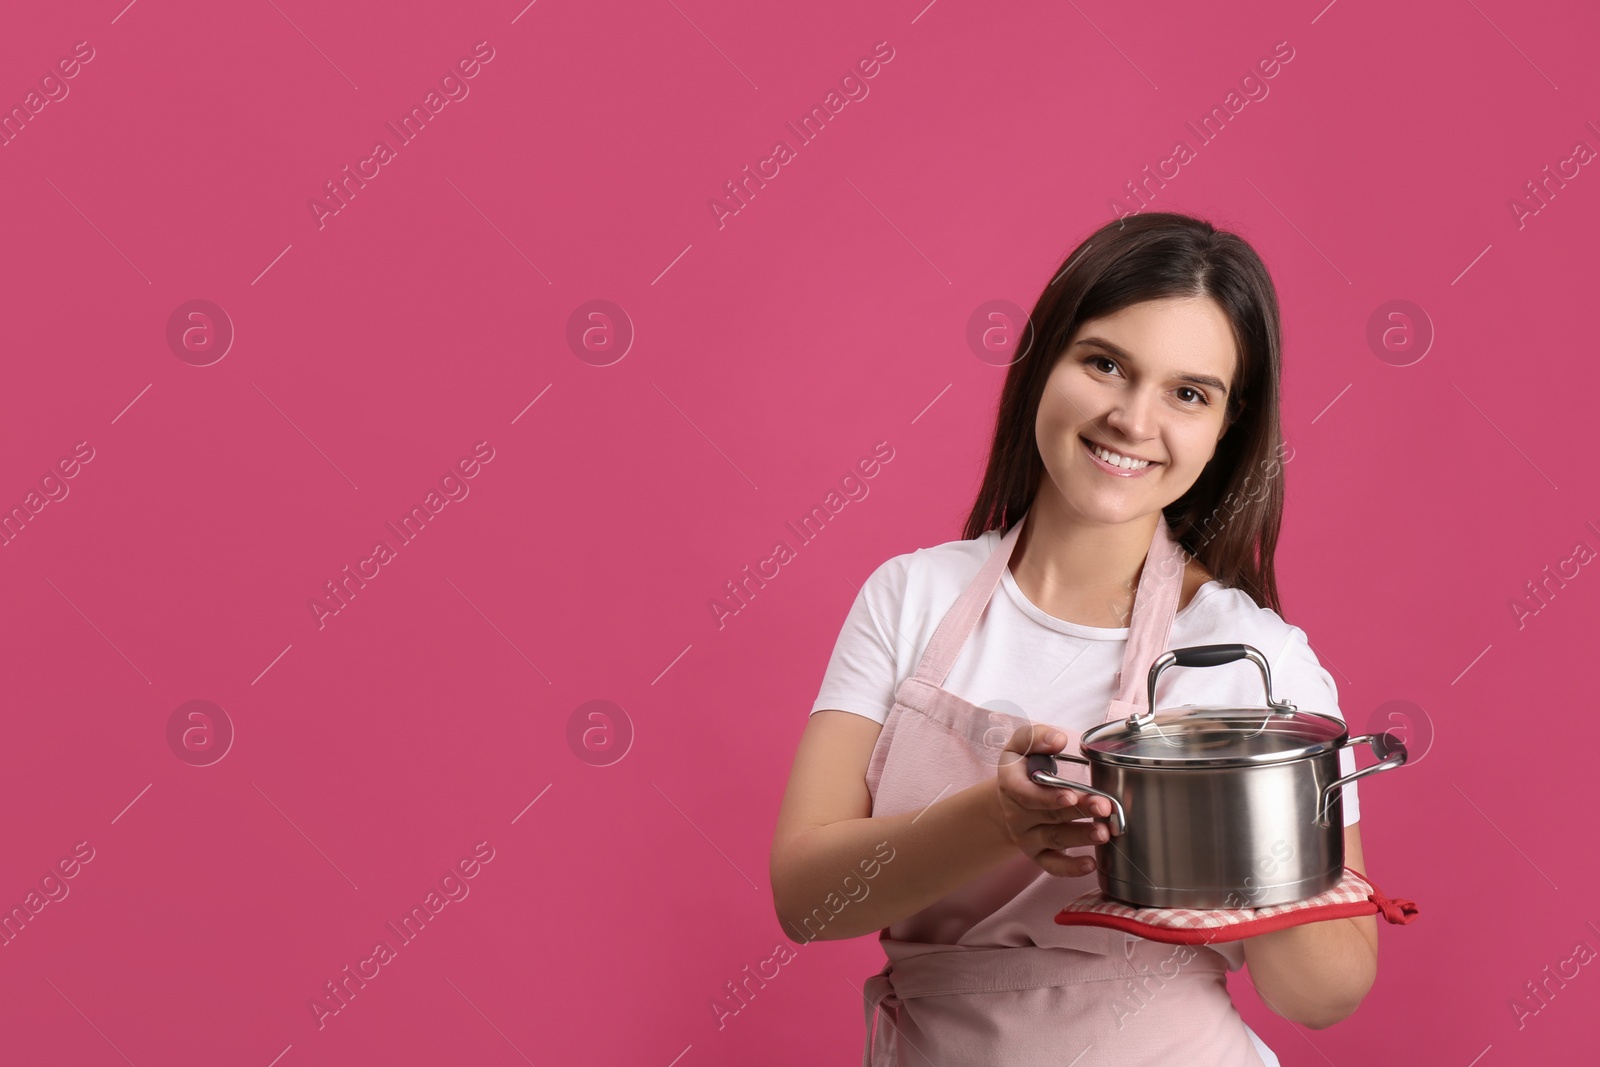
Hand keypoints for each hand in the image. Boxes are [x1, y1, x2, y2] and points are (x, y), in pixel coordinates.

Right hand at [996, 724, 1114, 876]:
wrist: (1011, 796)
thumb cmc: (1022, 768)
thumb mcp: (1022, 745)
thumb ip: (1037, 737)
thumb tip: (1058, 740)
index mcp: (1011, 784)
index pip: (1026, 794)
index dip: (1048, 797)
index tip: (1071, 795)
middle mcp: (1017, 813)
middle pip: (1050, 814)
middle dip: (1079, 811)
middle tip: (1104, 807)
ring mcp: (1027, 836)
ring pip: (1055, 839)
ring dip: (1081, 836)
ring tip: (1104, 832)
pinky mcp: (1037, 853)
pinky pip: (1051, 865)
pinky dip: (1070, 868)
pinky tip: (1090, 864)